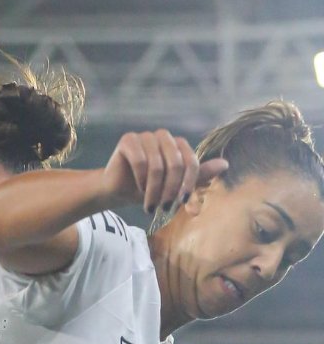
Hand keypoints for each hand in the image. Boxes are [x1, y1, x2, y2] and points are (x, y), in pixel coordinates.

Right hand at [100, 129, 228, 214]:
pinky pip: (140, 160)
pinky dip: (141, 179)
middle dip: (170, 189)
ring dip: (154, 189)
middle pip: (175, 163)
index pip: (191, 161)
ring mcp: (145, 136)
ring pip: (157, 165)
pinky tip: (139, 188)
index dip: (189, 184)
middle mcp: (163, 136)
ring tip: (150, 204)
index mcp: (177, 144)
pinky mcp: (128, 139)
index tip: (181, 202)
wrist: (118, 191)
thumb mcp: (175, 186)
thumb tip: (225, 164)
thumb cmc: (148, 188)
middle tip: (163, 207)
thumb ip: (198, 175)